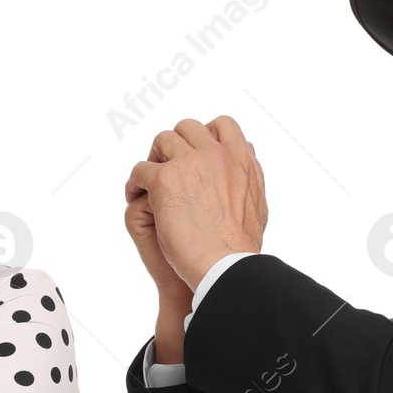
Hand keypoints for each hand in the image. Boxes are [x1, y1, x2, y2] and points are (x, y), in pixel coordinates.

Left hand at [124, 115, 265, 291]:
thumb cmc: (241, 247)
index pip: (223, 125)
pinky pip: (140, 169)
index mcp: (240, 158)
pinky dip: (135, 182)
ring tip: (149, 182)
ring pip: (162, 141)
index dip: (206, 135)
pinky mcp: (164, 180)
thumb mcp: (258, 202)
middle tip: (169, 166)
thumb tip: (248, 156)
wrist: (225, 266)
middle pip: (188, 128)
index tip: (197, 152)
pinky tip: (134, 195)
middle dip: (177, 144)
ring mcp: (188, 164)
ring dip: (155, 159)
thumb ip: (251, 175)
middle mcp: (215, 154)